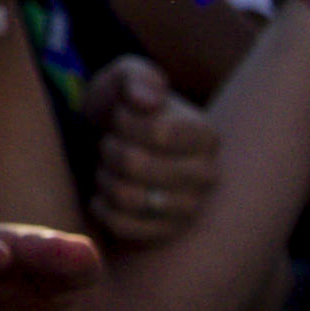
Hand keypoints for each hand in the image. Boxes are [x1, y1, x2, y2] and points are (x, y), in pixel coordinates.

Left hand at [79, 58, 220, 248]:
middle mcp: (207, 174)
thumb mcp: (123, 78)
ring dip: (105, 177)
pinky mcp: (166, 233)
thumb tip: (148, 100)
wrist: (111, 143)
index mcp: (205, 135)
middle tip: (110, 143)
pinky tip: (105, 192)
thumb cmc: (121, 108)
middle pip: (137, 165)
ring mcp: (190, 208)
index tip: (120, 116)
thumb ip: (136, 77)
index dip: (124, 121)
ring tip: (109, 166)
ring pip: (128, 197)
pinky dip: (102, 205)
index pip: (159, 133)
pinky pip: (121, 224)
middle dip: (109, 149)